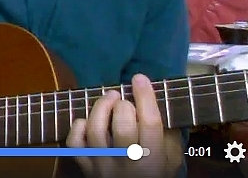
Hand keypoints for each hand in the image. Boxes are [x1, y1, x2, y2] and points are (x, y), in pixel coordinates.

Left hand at [66, 74, 182, 177]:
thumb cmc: (154, 174)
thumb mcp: (172, 159)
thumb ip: (169, 134)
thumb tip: (158, 102)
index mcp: (152, 159)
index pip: (149, 123)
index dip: (144, 96)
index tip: (140, 78)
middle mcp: (126, 162)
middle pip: (122, 127)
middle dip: (123, 105)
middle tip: (123, 99)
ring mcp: (103, 164)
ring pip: (96, 130)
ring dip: (101, 107)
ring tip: (108, 98)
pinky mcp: (84, 165)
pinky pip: (74, 142)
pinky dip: (79, 126)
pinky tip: (89, 121)